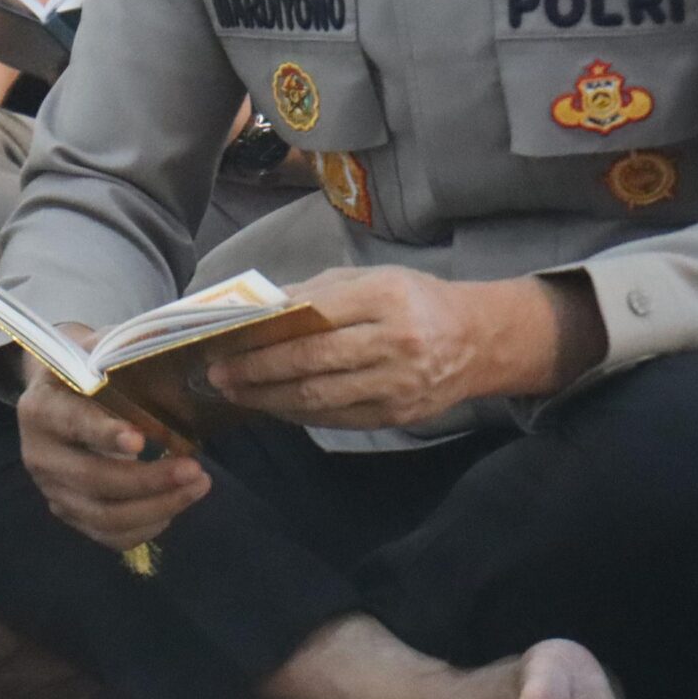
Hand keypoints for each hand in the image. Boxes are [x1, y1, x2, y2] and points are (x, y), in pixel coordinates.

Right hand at [19, 325, 209, 551]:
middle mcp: (39, 454)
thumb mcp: (100, 350)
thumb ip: (124, 352)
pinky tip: (172, 509)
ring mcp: (51, 488)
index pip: (72, 424)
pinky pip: (104, 534)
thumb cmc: (90, 367)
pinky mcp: (68, 510)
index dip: (104, 435)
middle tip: (195, 470)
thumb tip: (173, 342)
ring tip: (198, 486)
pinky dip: (142, 528)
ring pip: (101, 515)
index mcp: (42, 408)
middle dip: (148, 481)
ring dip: (155, 507)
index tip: (142, 441)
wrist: (59, 391)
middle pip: (91, 479)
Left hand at [206, 267, 570, 429]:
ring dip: (269, 398)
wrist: (478, 340)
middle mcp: (396, 341)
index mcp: (387, 297)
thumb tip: (259, 310)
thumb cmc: (418, 301)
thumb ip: (320, 292)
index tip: (226, 342)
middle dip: (257, 371)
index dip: (265, 334)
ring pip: (319, 397)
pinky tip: (275, 405)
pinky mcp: (398, 415)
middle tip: (219, 375)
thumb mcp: (376, 279)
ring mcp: (398, 383)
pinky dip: (298, 414)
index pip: (313, 317)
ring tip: (237, 393)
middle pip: (312, 361)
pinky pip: (336, 419)